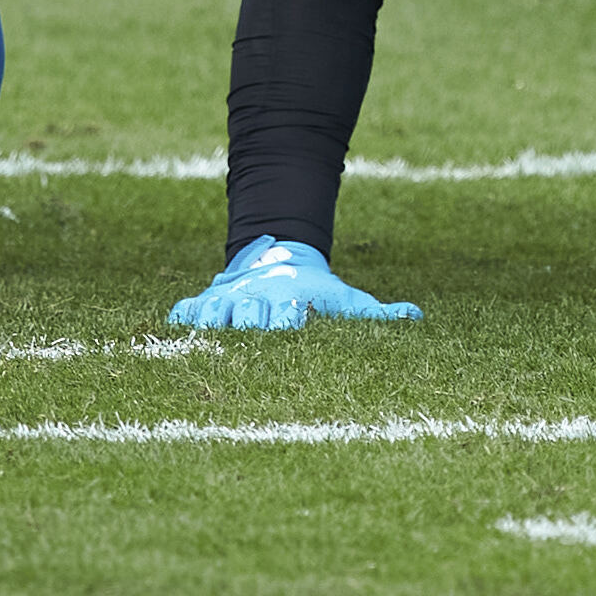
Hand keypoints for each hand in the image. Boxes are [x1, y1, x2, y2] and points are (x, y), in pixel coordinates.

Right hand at [165, 236, 422, 330]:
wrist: (279, 256)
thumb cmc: (316, 292)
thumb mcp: (346, 300)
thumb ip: (378, 314)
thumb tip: (418, 316)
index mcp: (289, 304)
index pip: (287, 315)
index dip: (289, 319)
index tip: (294, 320)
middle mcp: (256, 303)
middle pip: (245, 320)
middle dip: (247, 326)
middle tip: (250, 333)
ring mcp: (228, 302)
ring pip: (211, 315)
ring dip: (210, 326)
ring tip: (208, 340)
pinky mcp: (205, 302)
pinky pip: (184, 312)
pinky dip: (180, 321)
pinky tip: (177, 334)